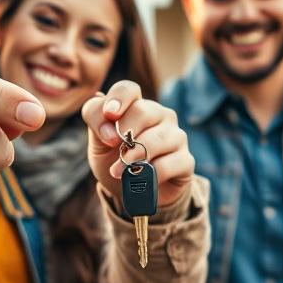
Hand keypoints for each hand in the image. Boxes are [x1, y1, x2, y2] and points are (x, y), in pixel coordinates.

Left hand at [81, 81, 193, 208]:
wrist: (134, 193)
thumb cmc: (115, 161)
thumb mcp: (98, 143)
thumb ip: (97, 124)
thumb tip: (108, 120)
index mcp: (136, 106)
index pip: (128, 89)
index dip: (118, 98)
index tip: (109, 114)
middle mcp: (160, 115)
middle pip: (143, 111)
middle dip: (123, 132)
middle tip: (113, 149)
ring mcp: (176, 136)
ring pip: (156, 138)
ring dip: (133, 156)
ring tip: (119, 171)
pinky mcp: (185, 160)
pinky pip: (167, 164)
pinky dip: (150, 174)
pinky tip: (142, 179)